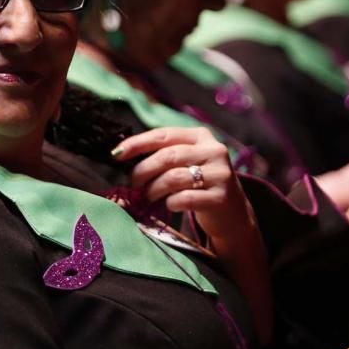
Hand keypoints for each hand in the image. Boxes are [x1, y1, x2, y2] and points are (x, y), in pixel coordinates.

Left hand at [113, 126, 271, 341]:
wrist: (232, 214)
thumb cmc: (199, 186)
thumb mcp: (186, 163)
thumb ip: (162, 155)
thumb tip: (122, 155)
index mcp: (201, 136)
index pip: (163, 134)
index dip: (137, 143)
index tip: (116, 154)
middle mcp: (214, 150)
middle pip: (167, 156)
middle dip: (143, 171)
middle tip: (134, 186)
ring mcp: (221, 173)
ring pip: (174, 177)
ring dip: (153, 190)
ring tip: (148, 198)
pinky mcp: (222, 197)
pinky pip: (185, 198)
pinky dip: (170, 203)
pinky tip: (169, 206)